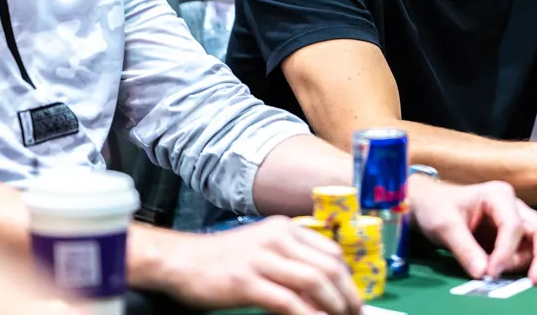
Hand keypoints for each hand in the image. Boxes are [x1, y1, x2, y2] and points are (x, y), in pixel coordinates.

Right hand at [159, 216, 361, 314]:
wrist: (181, 261)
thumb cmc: (224, 259)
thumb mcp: (264, 249)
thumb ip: (293, 262)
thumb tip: (326, 291)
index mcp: (286, 229)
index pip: (331, 251)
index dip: (349, 278)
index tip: (355, 299)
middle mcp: (278, 238)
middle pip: (329, 266)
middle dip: (347, 295)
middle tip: (355, 314)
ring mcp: (262, 259)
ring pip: (314, 281)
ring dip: (333, 306)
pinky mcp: (246, 282)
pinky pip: (288, 302)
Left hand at [408, 178, 536, 284]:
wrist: (430, 205)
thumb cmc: (437, 207)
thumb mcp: (445, 225)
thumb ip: (465, 249)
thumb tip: (483, 274)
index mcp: (498, 195)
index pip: (513, 225)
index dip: (506, 251)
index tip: (492, 273)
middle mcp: (513, 206)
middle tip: (536, 280)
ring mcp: (515, 220)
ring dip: (527, 263)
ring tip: (501, 274)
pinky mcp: (511, 237)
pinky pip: (525, 252)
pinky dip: (521, 265)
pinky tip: (504, 273)